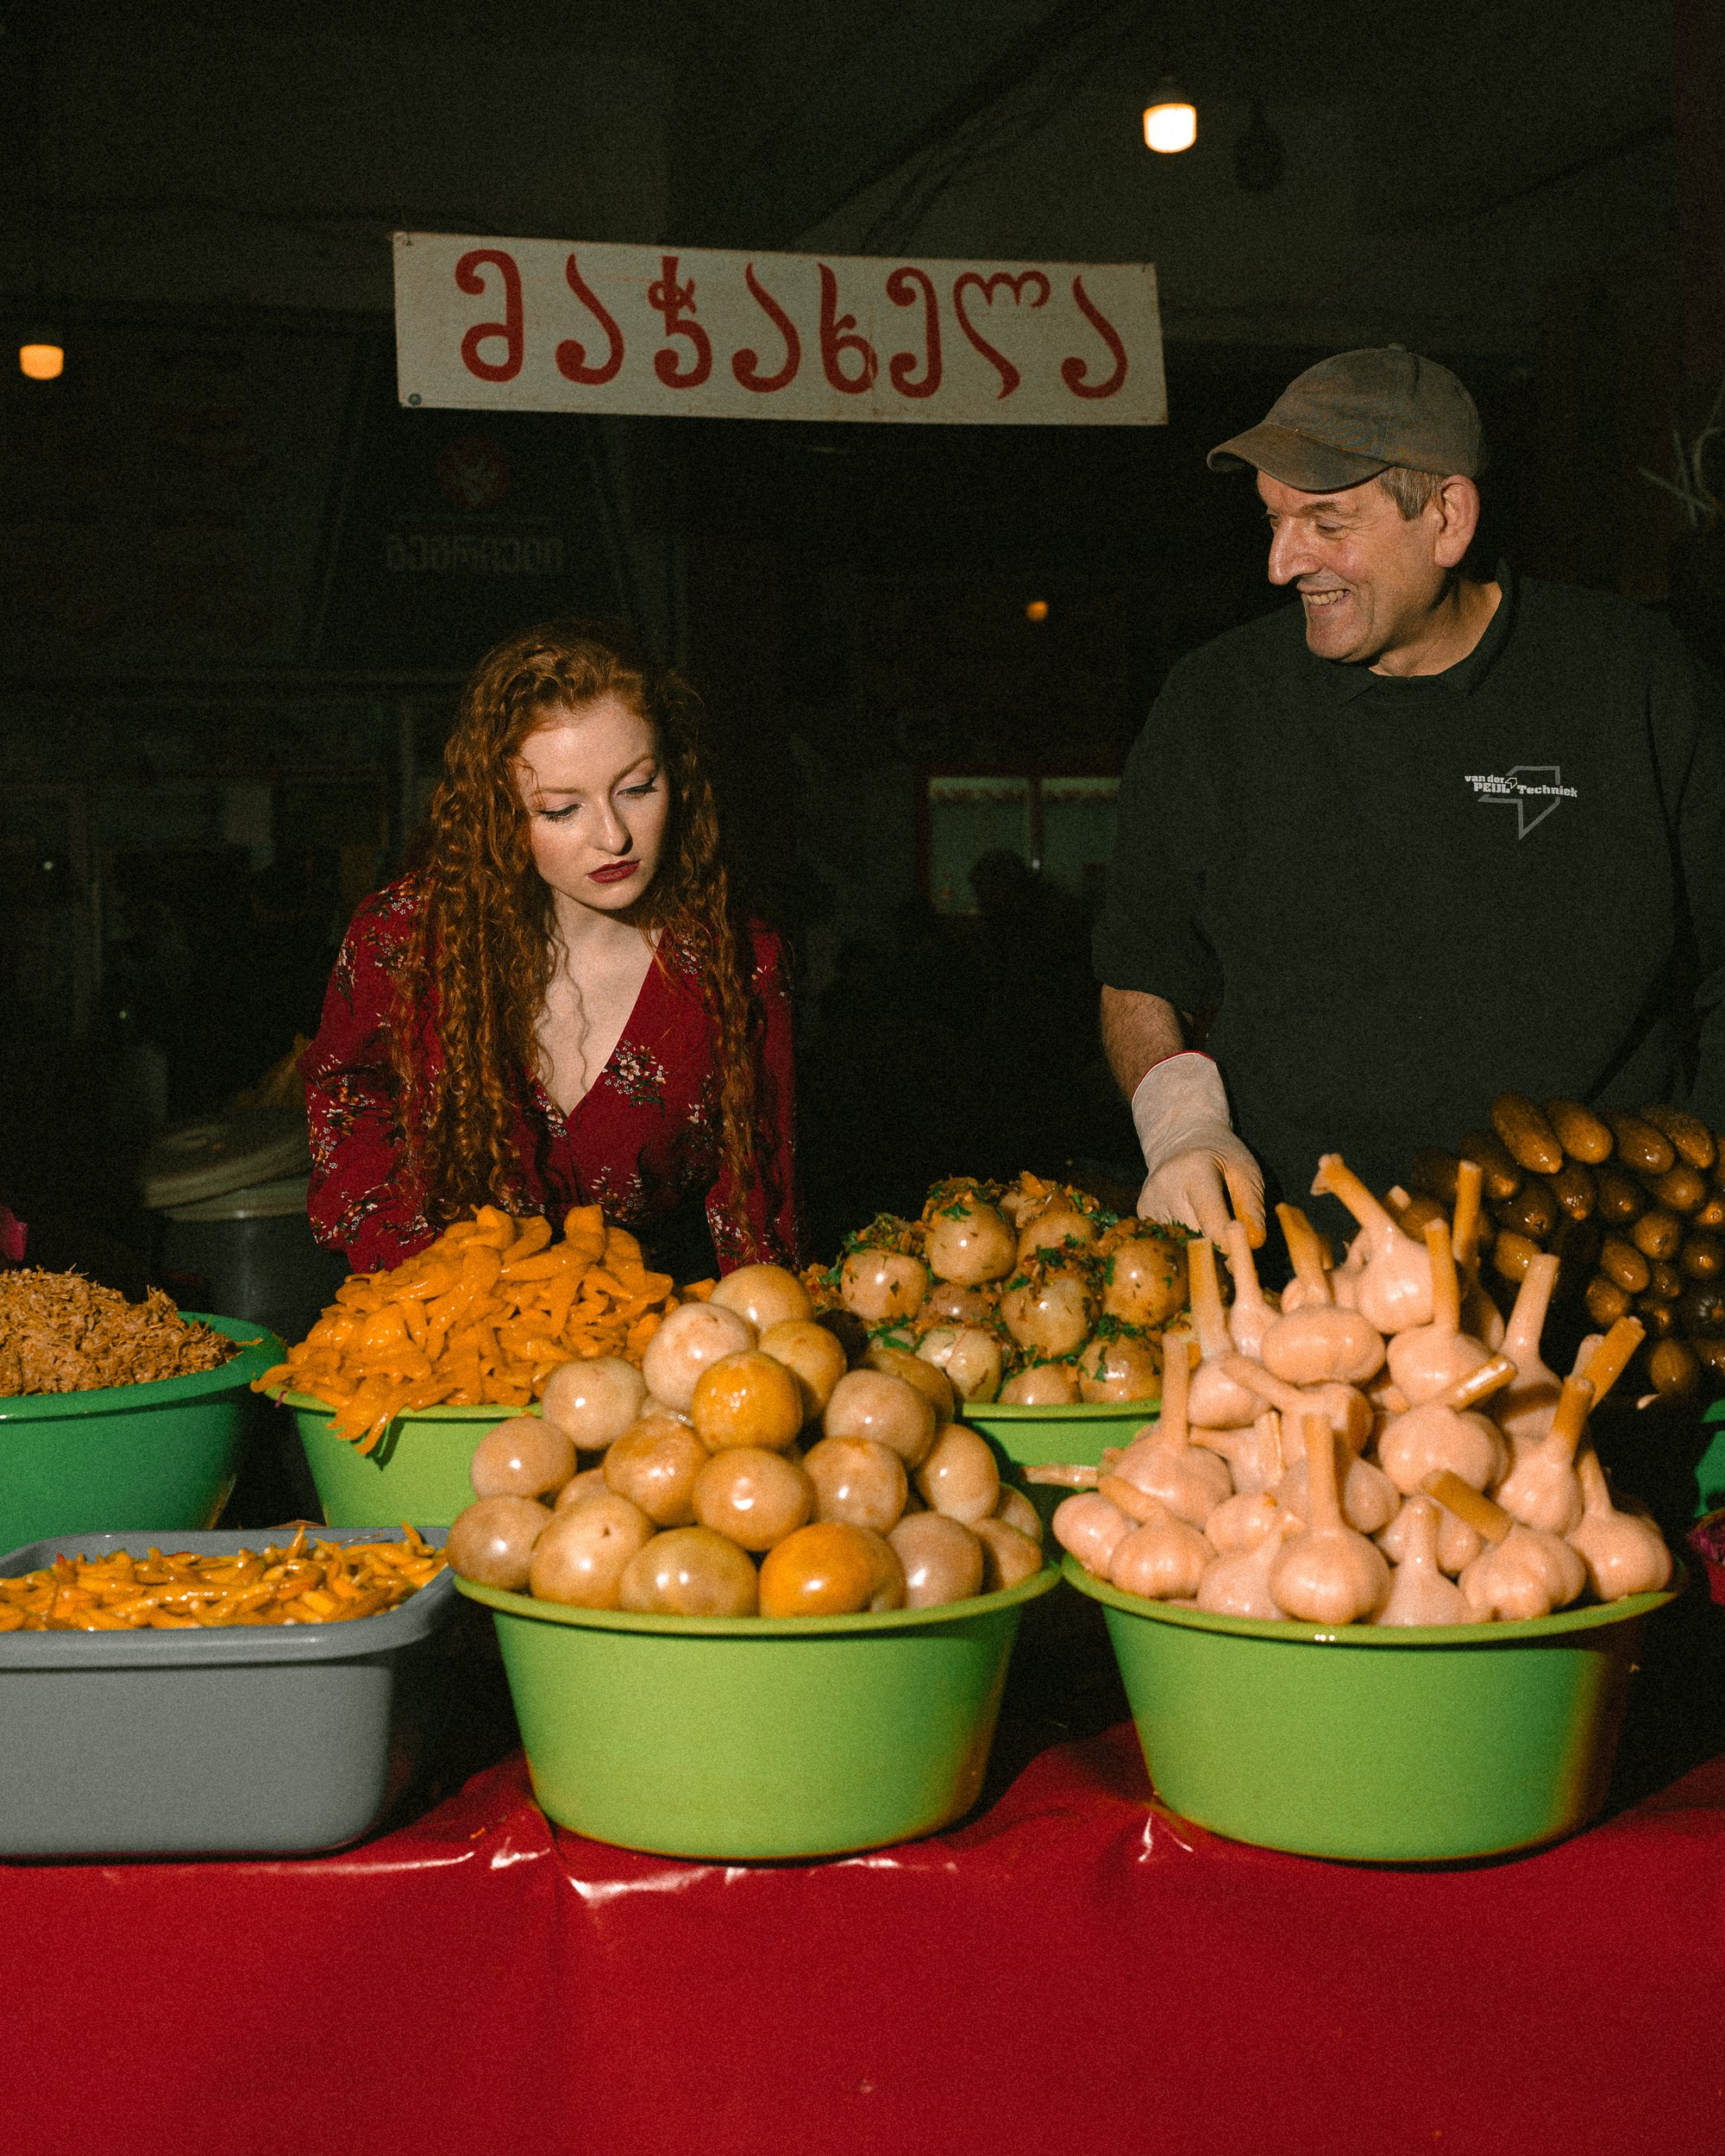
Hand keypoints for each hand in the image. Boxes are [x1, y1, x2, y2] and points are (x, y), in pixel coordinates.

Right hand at [1130, 1052, 1264, 1246]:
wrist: (1180, 1137)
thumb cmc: (1220, 1156)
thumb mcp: (1245, 1172)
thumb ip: (1251, 1207)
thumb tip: (1253, 1245)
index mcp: (1195, 1173)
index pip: (1211, 1220)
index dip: (1229, 1245)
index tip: (1242, 1257)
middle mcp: (1165, 1187)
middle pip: (1194, 1237)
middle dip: (1216, 1251)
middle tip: (1232, 1256)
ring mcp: (1149, 1200)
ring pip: (1180, 1242)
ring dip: (1200, 1247)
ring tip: (1212, 1232)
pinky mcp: (1142, 1212)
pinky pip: (1168, 1238)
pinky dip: (1185, 1240)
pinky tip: (1192, 1223)